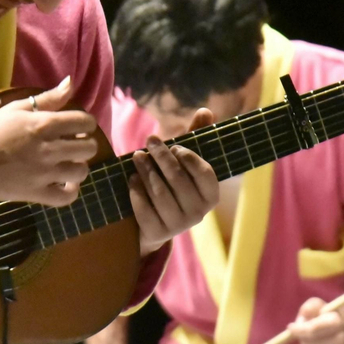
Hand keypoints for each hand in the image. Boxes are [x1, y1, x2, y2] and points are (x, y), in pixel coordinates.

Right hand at [0, 77, 100, 206]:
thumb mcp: (17, 107)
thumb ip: (48, 97)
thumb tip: (71, 82)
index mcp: (45, 124)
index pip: (85, 122)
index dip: (85, 124)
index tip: (76, 127)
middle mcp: (50, 149)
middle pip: (89, 148)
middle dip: (84, 144)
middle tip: (71, 145)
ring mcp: (45, 174)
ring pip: (81, 172)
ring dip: (77, 166)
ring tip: (66, 164)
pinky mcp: (37, 193)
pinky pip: (67, 197)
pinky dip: (70, 191)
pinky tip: (63, 184)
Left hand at [128, 108, 219, 254]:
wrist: (153, 221)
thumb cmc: (172, 184)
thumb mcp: (183, 162)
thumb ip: (195, 137)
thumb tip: (204, 110)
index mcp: (211, 196)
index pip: (206, 173)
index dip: (189, 157)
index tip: (175, 145)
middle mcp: (199, 214)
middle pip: (178, 180)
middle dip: (161, 157)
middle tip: (149, 141)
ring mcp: (179, 226)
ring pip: (160, 193)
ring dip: (146, 171)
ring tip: (136, 157)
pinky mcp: (158, 233)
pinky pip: (145, 210)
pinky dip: (137, 192)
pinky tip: (131, 180)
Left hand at [291, 297, 343, 343]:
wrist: (341, 327)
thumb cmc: (323, 315)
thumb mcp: (315, 305)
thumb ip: (309, 308)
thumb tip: (301, 320)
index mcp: (336, 322)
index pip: (313, 330)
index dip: (299, 330)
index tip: (290, 327)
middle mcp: (340, 339)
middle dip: (301, 338)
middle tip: (301, 332)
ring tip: (310, 340)